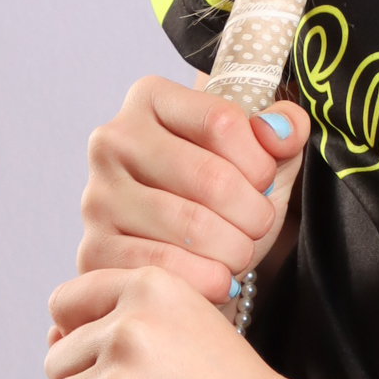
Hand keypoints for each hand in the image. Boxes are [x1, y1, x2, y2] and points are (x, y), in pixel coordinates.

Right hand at [78, 78, 308, 302]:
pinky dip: (208, 280)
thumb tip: (278, 131)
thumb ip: (284, 128)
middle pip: (211, 178)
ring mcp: (98, 196)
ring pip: (193, 227)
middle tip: (258, 224)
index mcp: (150, 99)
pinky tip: (219, 278)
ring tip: (239, 250)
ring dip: (235, 249)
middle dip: (254, 212)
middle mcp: (113, 140)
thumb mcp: (263, 153)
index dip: (260, 161)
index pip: (222, 121)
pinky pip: (166, 268)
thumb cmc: (225, 194)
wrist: (188, 252)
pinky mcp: (94, 249)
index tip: (264, 180)